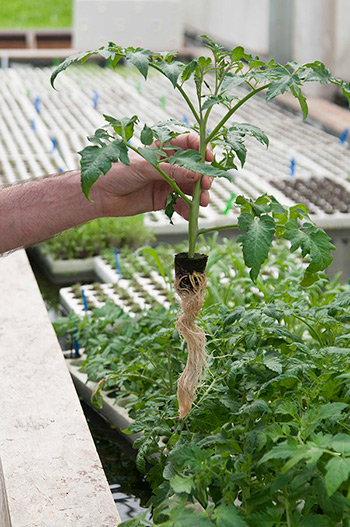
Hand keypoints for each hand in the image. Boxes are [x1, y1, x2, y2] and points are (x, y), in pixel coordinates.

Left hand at [92, 134, 213, 219]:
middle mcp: (168, 164)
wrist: (100, 194)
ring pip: (191, 187)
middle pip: (195, 167)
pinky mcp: (163, 199)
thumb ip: (171, 170)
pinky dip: (187, 209)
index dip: (202, 149)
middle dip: (203, 176)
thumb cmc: (117, 171)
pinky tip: (190, 213)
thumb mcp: (145, 168)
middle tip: (205, 185)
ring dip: (199, 194)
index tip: (209, 159)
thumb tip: (196, 174)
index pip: (189, 143)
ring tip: (202, 202)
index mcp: (163, 148)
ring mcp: (167, 182)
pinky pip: (181, 204)